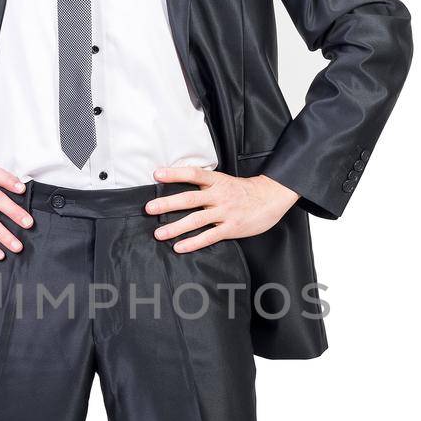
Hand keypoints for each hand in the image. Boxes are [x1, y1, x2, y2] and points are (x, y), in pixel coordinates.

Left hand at [146, 165, 299, 251]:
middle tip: (149, 208)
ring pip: (196, 220)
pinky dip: (193, 243)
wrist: (271, 198)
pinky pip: (209, 237)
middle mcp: (219, 195)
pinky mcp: (231, 228)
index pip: (193, 174)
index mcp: (217, 181)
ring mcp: (225, 212)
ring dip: (176, 227)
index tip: (157, 174)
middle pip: (190, 198)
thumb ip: (206, 184)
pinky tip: (179, 247)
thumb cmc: (244, 191)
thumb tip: (180, 185)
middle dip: (168, 203)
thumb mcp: (225, 180)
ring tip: (159, 233)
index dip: (175, 173)